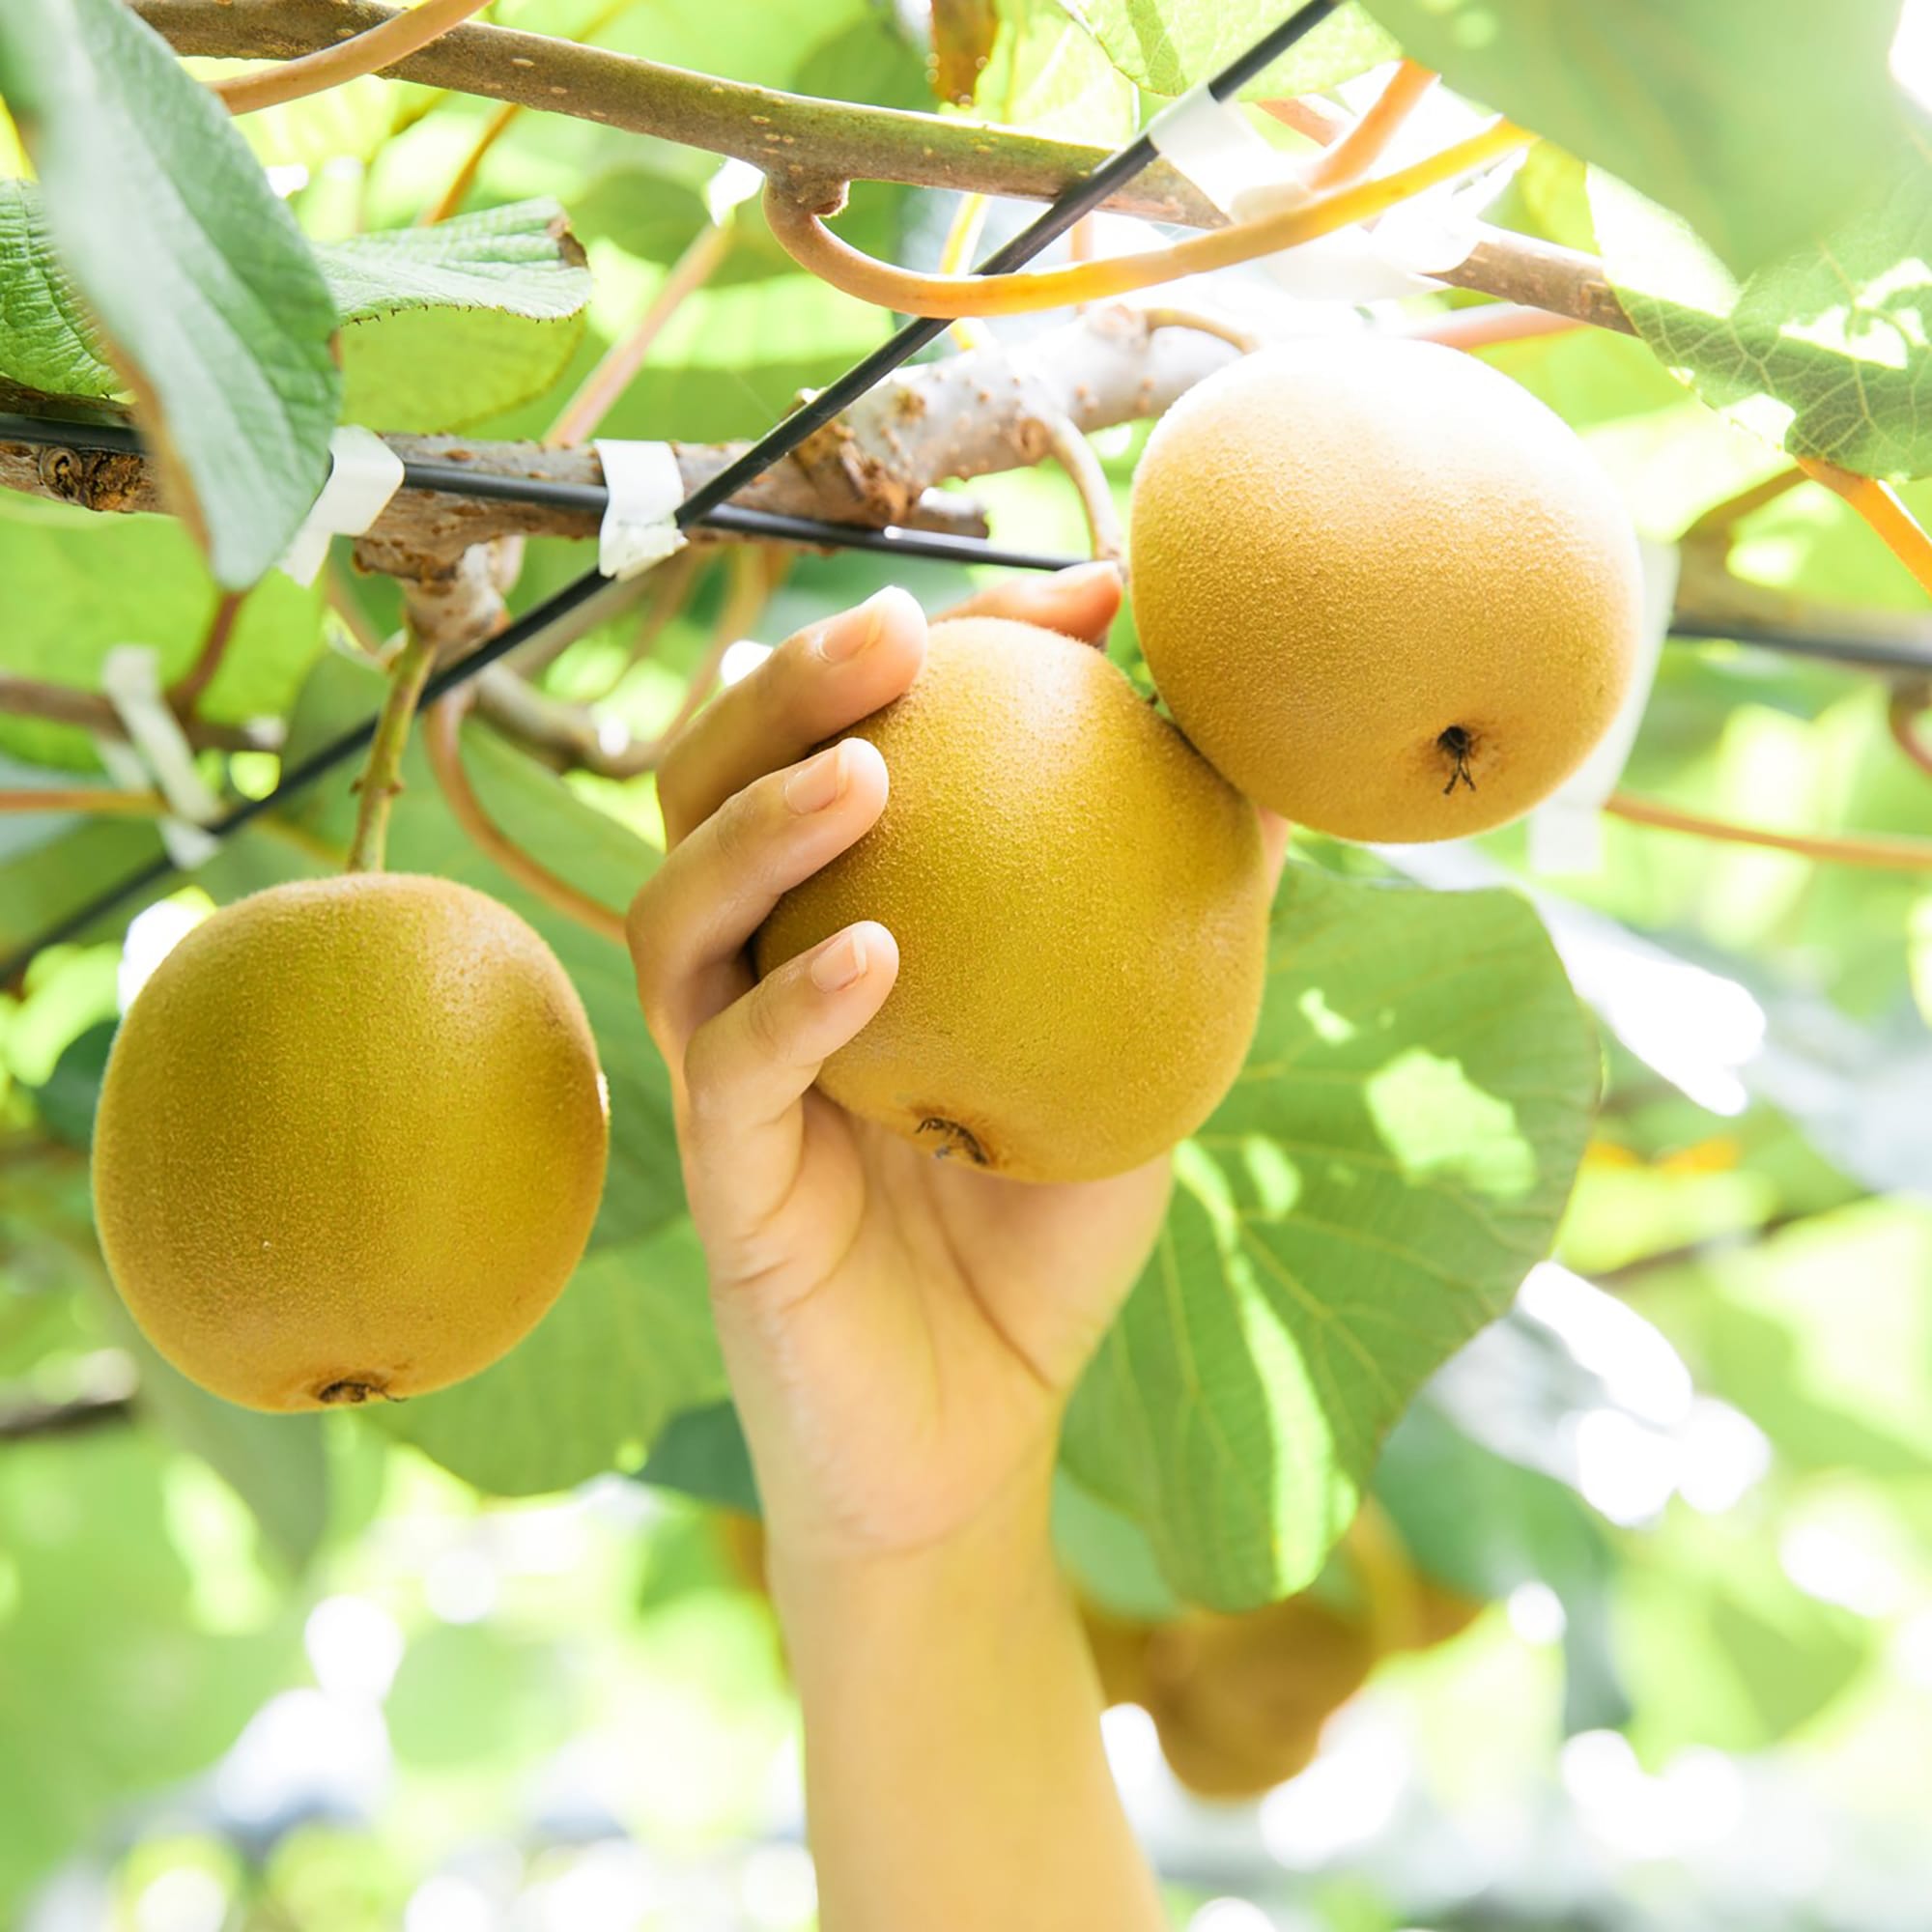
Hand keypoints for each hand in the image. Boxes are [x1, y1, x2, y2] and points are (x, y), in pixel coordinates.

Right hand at [628, 565, 1190, 1568]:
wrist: (973, 1434)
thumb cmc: (1041, 1235)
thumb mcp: (1137, 1057)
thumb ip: (1178, 920)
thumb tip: (1269, 769)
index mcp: (840, 924)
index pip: (852, 750)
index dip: (950, 661)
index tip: (1086, 603)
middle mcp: (762, 975)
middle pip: (713, 792)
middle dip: (789, 692)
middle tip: (901, 631)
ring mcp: (728, 1076)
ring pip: (680, 913)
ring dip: (761, 826)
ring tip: (869, 770)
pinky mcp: (724, 1182)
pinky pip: (731, 1071)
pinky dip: (797, 1006)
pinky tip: (881, 960)